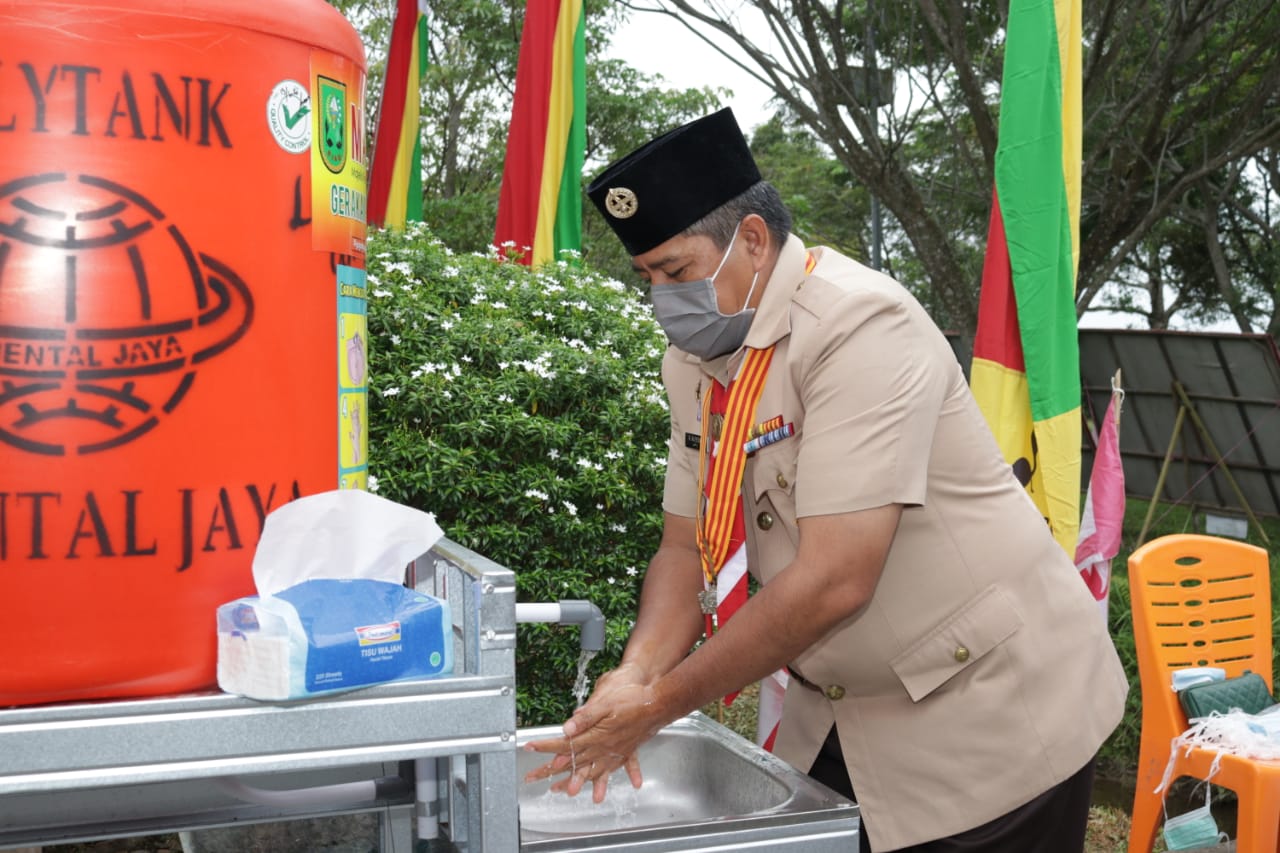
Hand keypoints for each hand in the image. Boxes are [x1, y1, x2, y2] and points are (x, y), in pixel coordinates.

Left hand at [523, 663, 660, 801]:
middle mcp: (604, 748)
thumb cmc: (633, 698)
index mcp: (595, 735)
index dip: (546, 746)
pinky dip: (612, 777)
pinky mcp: (626, 750)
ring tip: (565, 791)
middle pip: (573, 763)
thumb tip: (567, 728)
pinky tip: (620, 786)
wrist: (659, 701)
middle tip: (534, 778)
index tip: (529, 748)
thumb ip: (586, 717)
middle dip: (551, 771)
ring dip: (578, 781)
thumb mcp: (606, 702)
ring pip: (592, 771)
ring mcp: (615, 751)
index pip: (565, 743)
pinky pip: (616, 769)